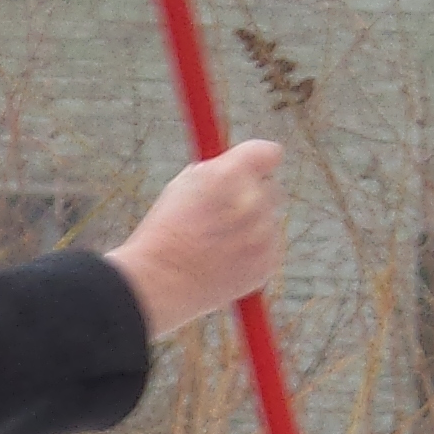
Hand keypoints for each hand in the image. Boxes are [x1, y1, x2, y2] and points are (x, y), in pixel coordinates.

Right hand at [107, 141, 283, 342]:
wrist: (160, 281)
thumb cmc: (166, 232)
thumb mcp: (185, 184)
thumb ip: (219, 171)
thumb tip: (238, 168)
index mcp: (231, 175)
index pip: (269, 153)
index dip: (259, 161)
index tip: (252, 169)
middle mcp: (254, 201)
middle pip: (272, 186)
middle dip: (254, 193)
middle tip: (227, 210)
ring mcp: (264, 234)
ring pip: (270, 220)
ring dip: (253, 225)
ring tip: (218, 240)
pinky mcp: (267, 263)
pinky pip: (270, 248)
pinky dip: (253, 252)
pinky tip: (225, 258)